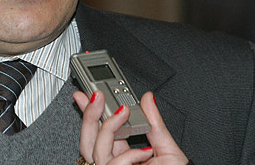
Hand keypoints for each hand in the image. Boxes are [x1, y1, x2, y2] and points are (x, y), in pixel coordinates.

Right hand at [73, 90, 187, 163]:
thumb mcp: (167, 148)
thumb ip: (155, 123)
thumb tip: (148, 99)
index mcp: (122, 153)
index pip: (99, 131)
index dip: (89, 112)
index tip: (87, 96)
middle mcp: (114, 162)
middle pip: (87, 140)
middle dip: (89, 115)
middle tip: (98, 97)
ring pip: (95, 150)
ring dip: (108, 127)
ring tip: (124, 113)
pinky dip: (128, 156)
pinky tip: (144, 152)